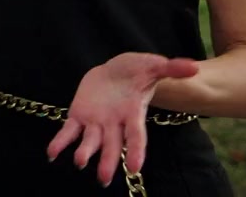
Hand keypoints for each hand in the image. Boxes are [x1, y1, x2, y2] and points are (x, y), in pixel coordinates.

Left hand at [46, 53, 198, 186]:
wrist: (117, 70)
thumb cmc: (137, 71)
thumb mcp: (153, 65)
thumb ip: (171, 68)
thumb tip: (194, 66)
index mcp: (133, 114)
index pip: (136, 136)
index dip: (136, 151)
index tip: (134, 168)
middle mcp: (115, 123)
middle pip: (113, 146)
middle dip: (108, 161)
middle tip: (103, 179)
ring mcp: (96, 122)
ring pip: (90, 142)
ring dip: (85, 153)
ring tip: (80, 163)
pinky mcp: (79, 116)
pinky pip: (68, 132)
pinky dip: (60, 142)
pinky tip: (51, 153)